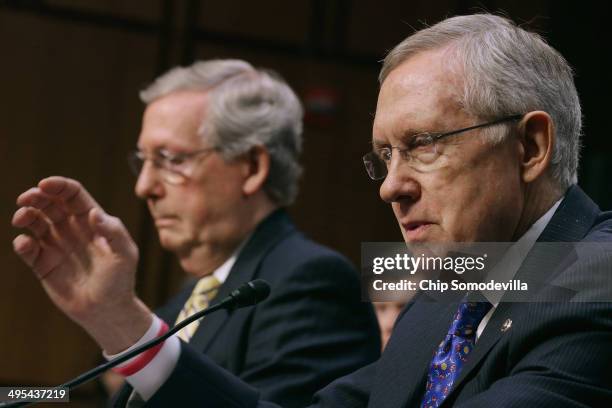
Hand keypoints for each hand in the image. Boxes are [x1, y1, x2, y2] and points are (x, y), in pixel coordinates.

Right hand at [12, 176, 151, 352]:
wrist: (107, 310)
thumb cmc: (121, 280)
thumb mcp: (125, 254)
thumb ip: (113, 232)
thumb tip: (94, 213)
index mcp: (93, 221)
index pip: (73, 195)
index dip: (59, 186)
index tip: (44, 185)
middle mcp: (72, 229)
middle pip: (50, 204)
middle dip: (37, 196)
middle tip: (26, 199)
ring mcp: (57, 246)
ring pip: (36, 223)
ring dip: (26, 215)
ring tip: (22, 218)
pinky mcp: (44, 265)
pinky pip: (28, 249)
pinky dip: (22, 243)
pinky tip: (25, 244)